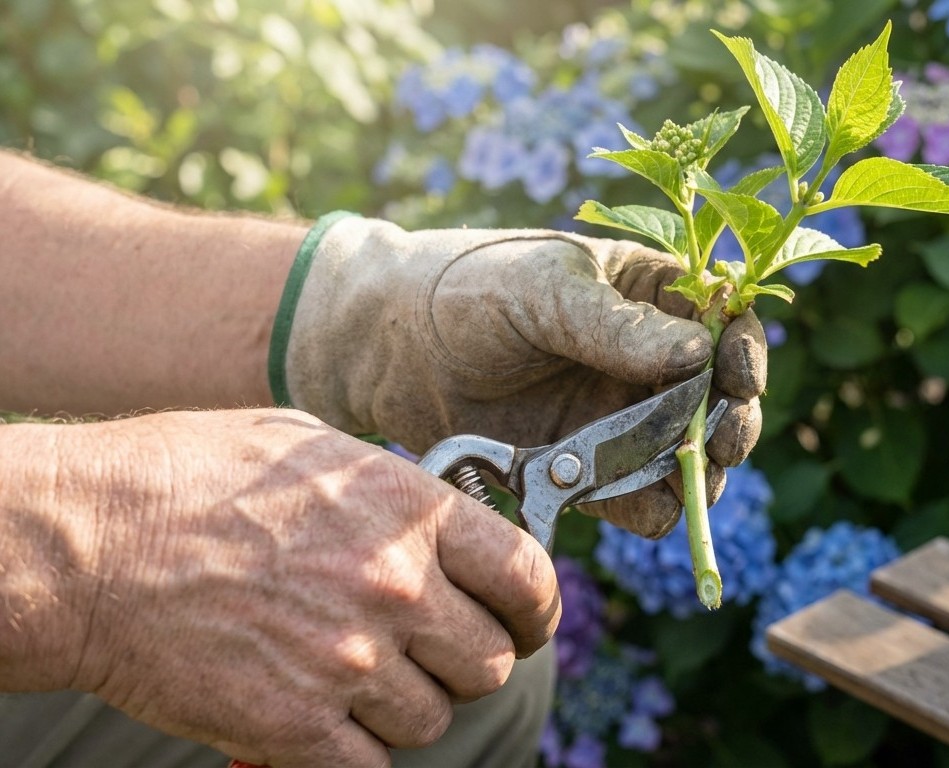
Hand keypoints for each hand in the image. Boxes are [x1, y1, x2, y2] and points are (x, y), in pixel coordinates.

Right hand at [68, 409, 558, 766]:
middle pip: (491, 662)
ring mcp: (348, 663)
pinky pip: (372, 766)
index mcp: (408, 513)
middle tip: (429, 651)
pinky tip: (323, 715)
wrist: (87, 547)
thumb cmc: (187, 478)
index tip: (526, 620)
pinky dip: (356, 752)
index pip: (527, 577)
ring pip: (433, 718)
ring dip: (406, 705)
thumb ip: (393, 491)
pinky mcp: (295, 726)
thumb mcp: (311, 448)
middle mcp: (393, 588)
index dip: (537, 607)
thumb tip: (443, 523)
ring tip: (354, 674)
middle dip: (467, 659)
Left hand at [282, 220, 766, 537]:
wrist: (384, 348)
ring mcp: (622, 419)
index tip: (739, 375)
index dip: (744, 349)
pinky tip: (649, 501)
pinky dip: (658, 509)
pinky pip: (645, 500)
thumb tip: (700, 355)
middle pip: (721, 397)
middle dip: (732, 419)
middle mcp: (648, 359)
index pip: (724, 320)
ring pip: (692, 456)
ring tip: (689, 474)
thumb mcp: (544, 290)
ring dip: (702, 470)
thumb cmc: (466, 289)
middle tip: (720, 438)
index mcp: (649, 294)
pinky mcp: (591, 472)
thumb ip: (618, 328)